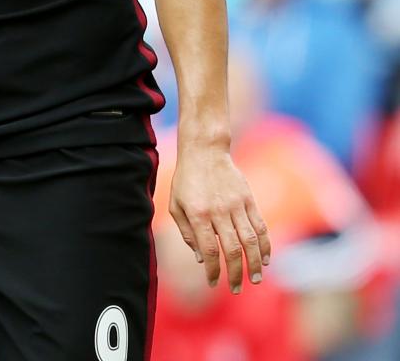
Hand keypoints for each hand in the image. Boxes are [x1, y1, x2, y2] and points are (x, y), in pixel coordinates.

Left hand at [168, 142, 269, 293]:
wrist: (205, 152)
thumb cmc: (186, 181)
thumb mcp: (175, 205)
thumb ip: (188, 233)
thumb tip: (202, 259)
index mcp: (198, 214)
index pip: (209, 250)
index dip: (213, 270)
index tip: (214, 283)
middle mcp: (219, 211)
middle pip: (232, 249)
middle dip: (235, 273)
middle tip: (237, 289)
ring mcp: (236, 205)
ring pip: (250, 241)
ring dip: (255, 263)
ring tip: (256, 279)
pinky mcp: (249, 200)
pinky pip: (260, 226)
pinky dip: (266, 245)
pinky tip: (266, 259)